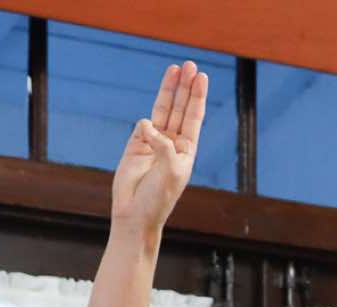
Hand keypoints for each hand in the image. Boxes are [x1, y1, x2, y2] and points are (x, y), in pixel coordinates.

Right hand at [111, 62, 208, 231]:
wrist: (137, 213)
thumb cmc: (160, 197)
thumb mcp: (172, 170)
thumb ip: (164, 145)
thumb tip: (148, 124)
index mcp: (188, 151)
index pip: (194, 117)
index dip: (197, 97)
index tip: (201, 77)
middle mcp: (172, 143)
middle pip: (180, 108)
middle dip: (185, 87)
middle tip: (189, 65)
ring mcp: (153, 142)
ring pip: (162, 110)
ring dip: (169, 90)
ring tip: (175, 69)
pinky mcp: (135, 144)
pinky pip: (141, 127)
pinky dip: (145, 125)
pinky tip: (147, 129)